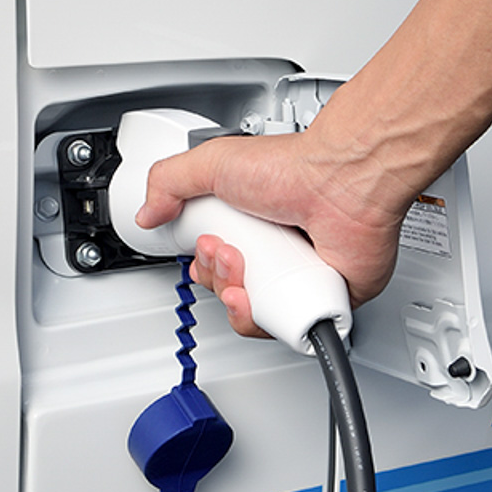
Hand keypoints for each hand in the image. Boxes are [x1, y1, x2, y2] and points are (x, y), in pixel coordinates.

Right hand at [135, 129, 410, 337]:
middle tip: (227, 253)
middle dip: (217, 278)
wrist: (343, 182)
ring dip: (236, 300)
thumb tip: (147, 214)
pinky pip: (292, 329)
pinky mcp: (324, 297)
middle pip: (230, 290)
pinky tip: (265, 301)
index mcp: (252, 221)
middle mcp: (276, 249)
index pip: (215, 261)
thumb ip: (169, 181)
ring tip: (244, 272)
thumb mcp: (213, 162)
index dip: (202, 265)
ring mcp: (300, 275)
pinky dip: (273, 322)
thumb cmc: (294, 169)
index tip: (203, 247)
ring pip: (255, 314)